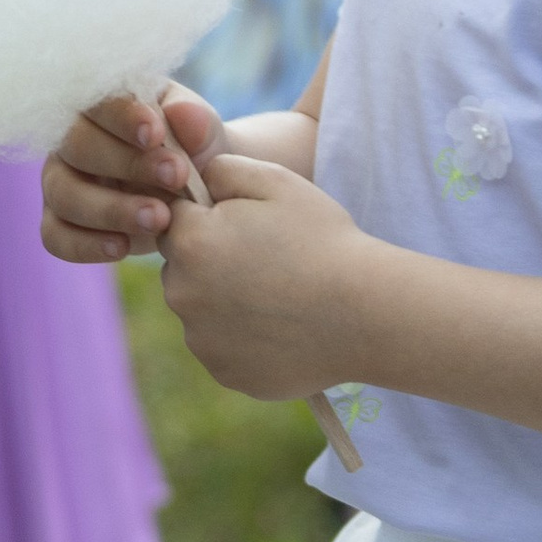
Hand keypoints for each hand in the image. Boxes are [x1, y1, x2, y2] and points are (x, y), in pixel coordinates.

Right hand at [40, 86, 222, 263]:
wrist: (196, 198)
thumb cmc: (193, 155)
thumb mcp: (203, 135)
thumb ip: (196, 123)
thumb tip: (183, 113)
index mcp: (103, 105)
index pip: (99, 101)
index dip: (123, 117)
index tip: (156, 134)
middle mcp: (71, 140)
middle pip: (76, 145)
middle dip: (126, 163)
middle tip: (176, 178)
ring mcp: (60, 182)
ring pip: (64, 194)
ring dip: (110, 209)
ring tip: (159, 220)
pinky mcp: (59, 223)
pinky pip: (56, 237)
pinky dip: (86, 244)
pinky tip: (122, 248)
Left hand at [158, 153, 367, 398]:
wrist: (365, 314)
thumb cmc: (323, 241)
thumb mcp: (277, 182)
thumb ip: (223, 169)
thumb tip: (195, 179)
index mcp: (190, 242)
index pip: (177, 219)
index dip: (213, 217)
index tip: (252, 228)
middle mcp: (183, 294)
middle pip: (183, 268)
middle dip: (212, 261)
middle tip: (268, 263)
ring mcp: (202, 340)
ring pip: (202, 311)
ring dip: (226, 302)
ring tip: (279, 298)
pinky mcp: (225, 373)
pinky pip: (224, 348)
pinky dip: (244, 340)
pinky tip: (282, 328)